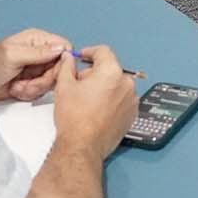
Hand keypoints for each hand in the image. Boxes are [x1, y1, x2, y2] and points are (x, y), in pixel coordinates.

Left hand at [0, 28, 69, 102]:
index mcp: (36, 40)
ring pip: (50, 83)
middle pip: (59, 70)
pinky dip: (27, 94)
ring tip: (17, 85)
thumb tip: (61, 49)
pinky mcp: (29, 84)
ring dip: (33, 88)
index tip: (50, 71)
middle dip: (43, 80)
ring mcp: (34, 70)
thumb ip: (38, 53)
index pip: (63, 48)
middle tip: (26, 80)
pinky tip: (15, 90)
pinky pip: (40, 93)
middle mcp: (38, 54)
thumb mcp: (13, 55)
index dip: (61, 62)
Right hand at [53, 45, 138, 161]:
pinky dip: (112, 100)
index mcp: (111, 72)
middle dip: (94, 73)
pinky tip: (97, 109)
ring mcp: (132, 100)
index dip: (89, 52)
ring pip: (116, 85)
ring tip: (87, 100)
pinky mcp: (132, 114)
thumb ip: (67, 66)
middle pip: (110, 69)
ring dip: (104, 87)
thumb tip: (69, 58)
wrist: (82, 146)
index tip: (82, 57)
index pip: (103, 52)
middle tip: (79, 84)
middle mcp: (126, 84)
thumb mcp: (64, 86)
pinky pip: (122, 99)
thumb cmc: (74, 118)